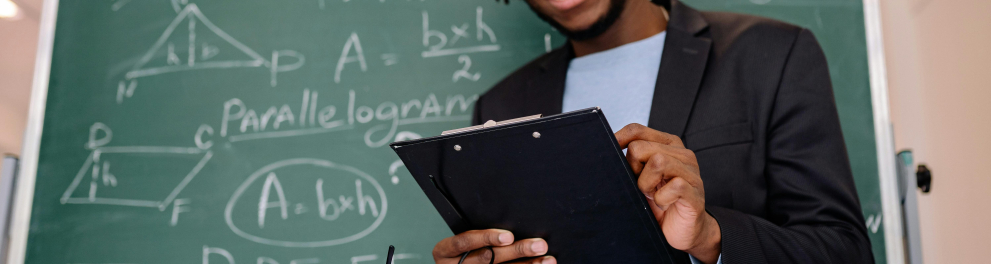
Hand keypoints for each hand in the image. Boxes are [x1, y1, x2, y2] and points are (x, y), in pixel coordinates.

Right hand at [433, 229, 555, 263]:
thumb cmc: (458, 253)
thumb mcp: (459, 243)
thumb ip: (478, 235)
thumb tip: (511, 224)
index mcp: (445, 251)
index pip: (465, 242)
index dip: (487, 238)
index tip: (509, 236)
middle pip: (488, 258)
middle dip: (517, 251)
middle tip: (539, 245)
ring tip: (547, 260)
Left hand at [615, 124, 720, 263]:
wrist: (682, 230)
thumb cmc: (660, 202)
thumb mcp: (641, 178)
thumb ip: (632, 162)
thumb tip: (607, 152)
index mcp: (667, 145)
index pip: (637, 130)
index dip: (619, 139)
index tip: (609, 153)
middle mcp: (682, 154)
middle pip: (640, 147)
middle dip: (633, 170)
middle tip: (642, 187)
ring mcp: (691, 172)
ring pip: (658, 161)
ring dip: (646, 184)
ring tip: (652, 194)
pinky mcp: (695, 192)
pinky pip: (674, 186)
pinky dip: (661, 199)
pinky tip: (664, 204)